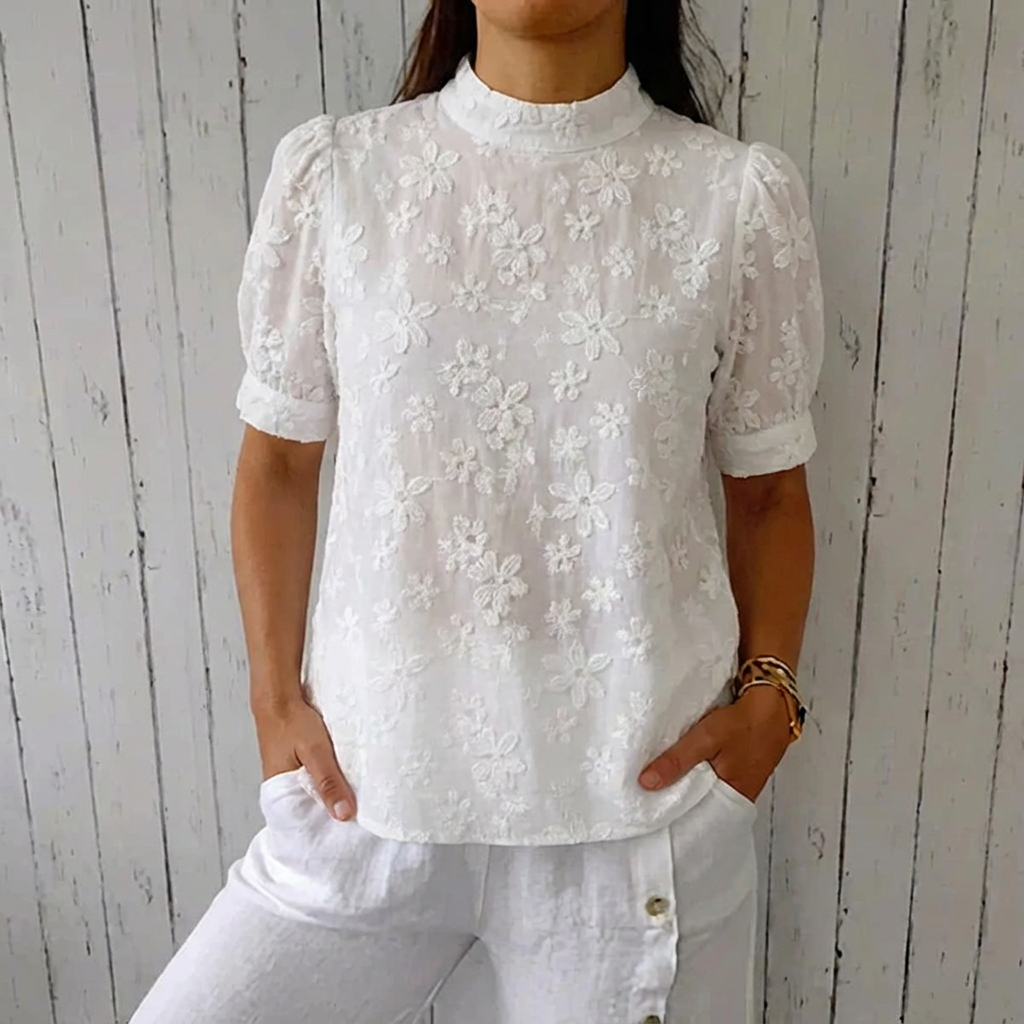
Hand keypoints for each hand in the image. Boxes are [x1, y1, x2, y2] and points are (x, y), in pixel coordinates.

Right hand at [253, 696, 356, 820]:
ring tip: (355, 802)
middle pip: (311, 810)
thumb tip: (343, 814)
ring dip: (332, 795)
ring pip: (315, 793)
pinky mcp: (297, 765)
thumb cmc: (292, 723)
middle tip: (358, 821)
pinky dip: (328, 780)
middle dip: (332, 814)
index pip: (304, 823)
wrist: (280, 698)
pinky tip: (343, 779)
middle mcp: (284, 788)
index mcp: (281, 793)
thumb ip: (328, 782)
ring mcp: (290, 776)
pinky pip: (315, 780)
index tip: (348, 833)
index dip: (325, 829)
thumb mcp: (316, 753)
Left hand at [638, 685, 793, 801]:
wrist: (773, 704)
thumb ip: (677, 761)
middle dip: (673, 800)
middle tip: (644, 797)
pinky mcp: (733, 769)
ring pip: (701, 791)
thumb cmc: (743, 724)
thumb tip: (646, 783)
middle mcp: (733, 797)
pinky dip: (694, 773)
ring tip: (654, 784)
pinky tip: (679, 767)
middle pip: (696, 806)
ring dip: (682, 785)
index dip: (670, 815)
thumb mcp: (706, 739)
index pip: (694, 819)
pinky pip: (708, 778)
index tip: (645, 811)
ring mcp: (735, 783)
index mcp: (730, 799)